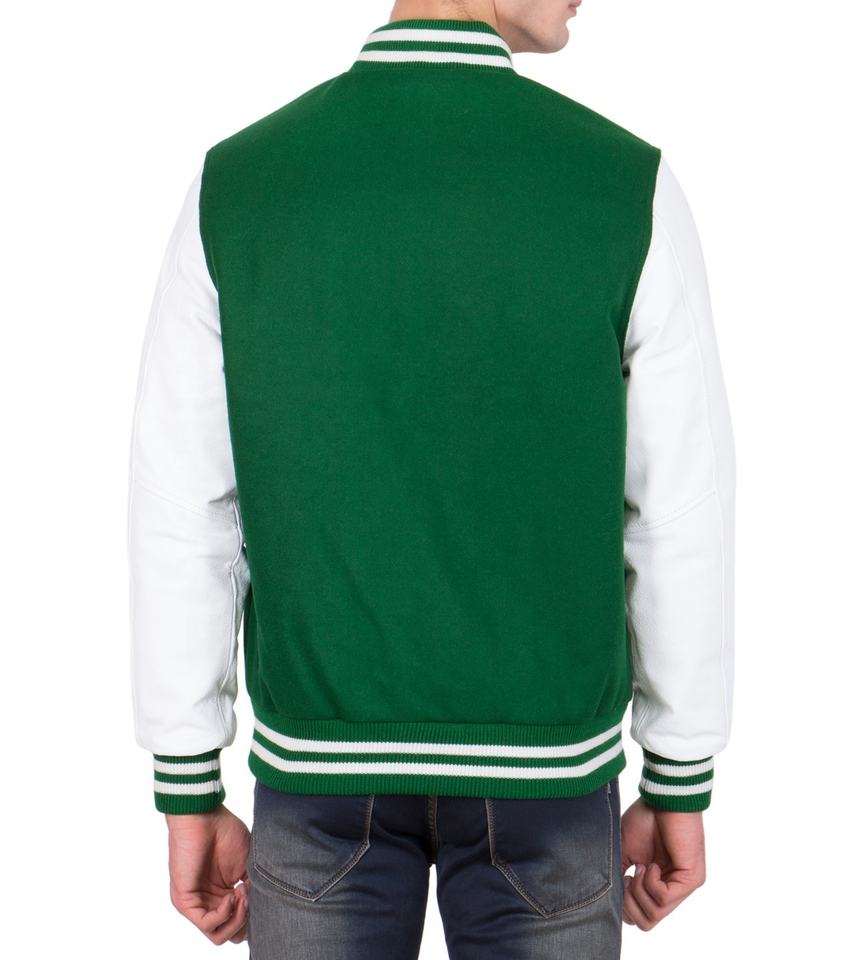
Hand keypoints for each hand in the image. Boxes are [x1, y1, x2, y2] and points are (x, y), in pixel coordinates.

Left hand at [165, 804, 250, 944]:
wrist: (204, 816)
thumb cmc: (225, 832)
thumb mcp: (247, 864)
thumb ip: (253, 888)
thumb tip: (261, 909)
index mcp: (223, 894)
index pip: (238, 923)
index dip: (254, 918)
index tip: (262, 897)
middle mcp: (209, 902)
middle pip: (230, 933)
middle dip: (246, 920)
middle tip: (251, 896)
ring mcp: (196, 904)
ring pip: (218, 934)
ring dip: (236, 918)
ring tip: (243, 893)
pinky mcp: (185, 902)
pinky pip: (206, 923)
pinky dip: (224, 913)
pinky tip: (232, 894)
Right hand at [619, 797, 705, 929]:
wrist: (663, 798)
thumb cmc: (645, 819)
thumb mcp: (625, 851)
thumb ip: (619, 876)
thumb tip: (609, 899)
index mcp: (656, 884)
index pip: (640, 916)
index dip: (624, 905)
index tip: (621, 878)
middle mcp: (671, 889)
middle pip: (646, 922)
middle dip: (629, 903)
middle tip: (627, 877)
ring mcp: (683, 886)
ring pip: (654, 915)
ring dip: (639, 891)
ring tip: (640, 866)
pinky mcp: (691, 879)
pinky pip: (663, 898)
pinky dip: (650, 882)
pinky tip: (650, 863)